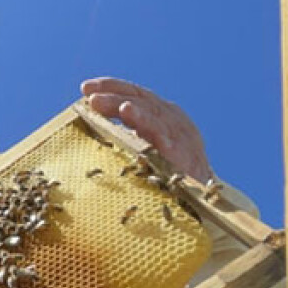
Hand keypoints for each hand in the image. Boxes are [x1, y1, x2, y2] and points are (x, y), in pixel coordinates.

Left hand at [80, 77, 214, 182]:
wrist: (201, 200)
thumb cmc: (166, 175)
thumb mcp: (145, 147)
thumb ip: (125, 134)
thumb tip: (89, 124)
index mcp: (163, 116)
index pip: (136, 95)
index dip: (112, 87)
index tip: (86, 88)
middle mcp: (173, 121)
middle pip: (142, 101)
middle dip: (116, 96)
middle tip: (92, 97)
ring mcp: (181, 137)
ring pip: (154, 115)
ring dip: (132, 109)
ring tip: (111, 104)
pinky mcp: (185, 156)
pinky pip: (166, 140)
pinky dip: (151, 128)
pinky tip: (134, 117)